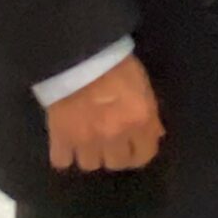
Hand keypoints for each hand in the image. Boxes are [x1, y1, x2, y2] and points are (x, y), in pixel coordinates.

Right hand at [46, 53, 164, 174]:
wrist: (77, 53)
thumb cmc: (115, 62)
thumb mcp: (142, 85)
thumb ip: (149, 114)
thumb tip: (156, 134)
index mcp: (140, 121)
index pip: (144, 156)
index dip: (138, 153)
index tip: (132, 148)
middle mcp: (116, 136)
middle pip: (116, 163)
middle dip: (113, 153)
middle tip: (107, 141)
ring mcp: (87, 140)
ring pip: (90, 164)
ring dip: (88, 154)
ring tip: (85, 140)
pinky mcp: (61, 137)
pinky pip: (62, 160)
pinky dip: (63, 154)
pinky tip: (65, 143)